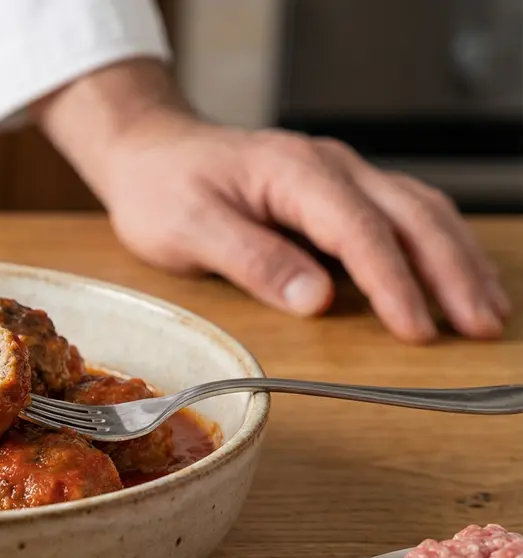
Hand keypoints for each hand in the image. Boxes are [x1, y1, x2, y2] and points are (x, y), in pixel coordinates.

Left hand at [36, 59, 510, 342]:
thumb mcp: (188, 229)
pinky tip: (456, 279)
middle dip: (451, 273)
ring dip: (458, 260)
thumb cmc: (162, 189)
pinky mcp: (339, 191)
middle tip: (480, 327)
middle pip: (411, 215)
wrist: (148, 151)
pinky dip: (439, 247)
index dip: (394, 283)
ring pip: (420, 211)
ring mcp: (340, 175)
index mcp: (293, 172)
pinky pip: (405, 214)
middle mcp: (329, 166)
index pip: (359, 230)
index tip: (418, 329)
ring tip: (485, 311)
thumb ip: (252, 260)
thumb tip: (318, 300)